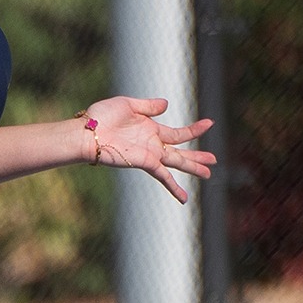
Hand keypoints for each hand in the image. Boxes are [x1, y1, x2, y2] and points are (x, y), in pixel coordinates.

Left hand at [79, 97, 215, 203]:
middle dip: (197, 156)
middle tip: (214, 160)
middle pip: (180, 152)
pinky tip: (185, 198)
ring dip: (193, 168)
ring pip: (177, 163)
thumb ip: (148, 106)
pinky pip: (163, 176)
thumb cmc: (101, 117)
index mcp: (151, 129)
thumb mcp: (128, 104)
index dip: (194, 130)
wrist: (87, 132)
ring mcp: (149, 155)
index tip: (210, 123)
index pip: (178, 133)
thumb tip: (167, 104)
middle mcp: (153, 144)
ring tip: (209, 173)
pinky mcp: (144, 162)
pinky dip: (174, 186)